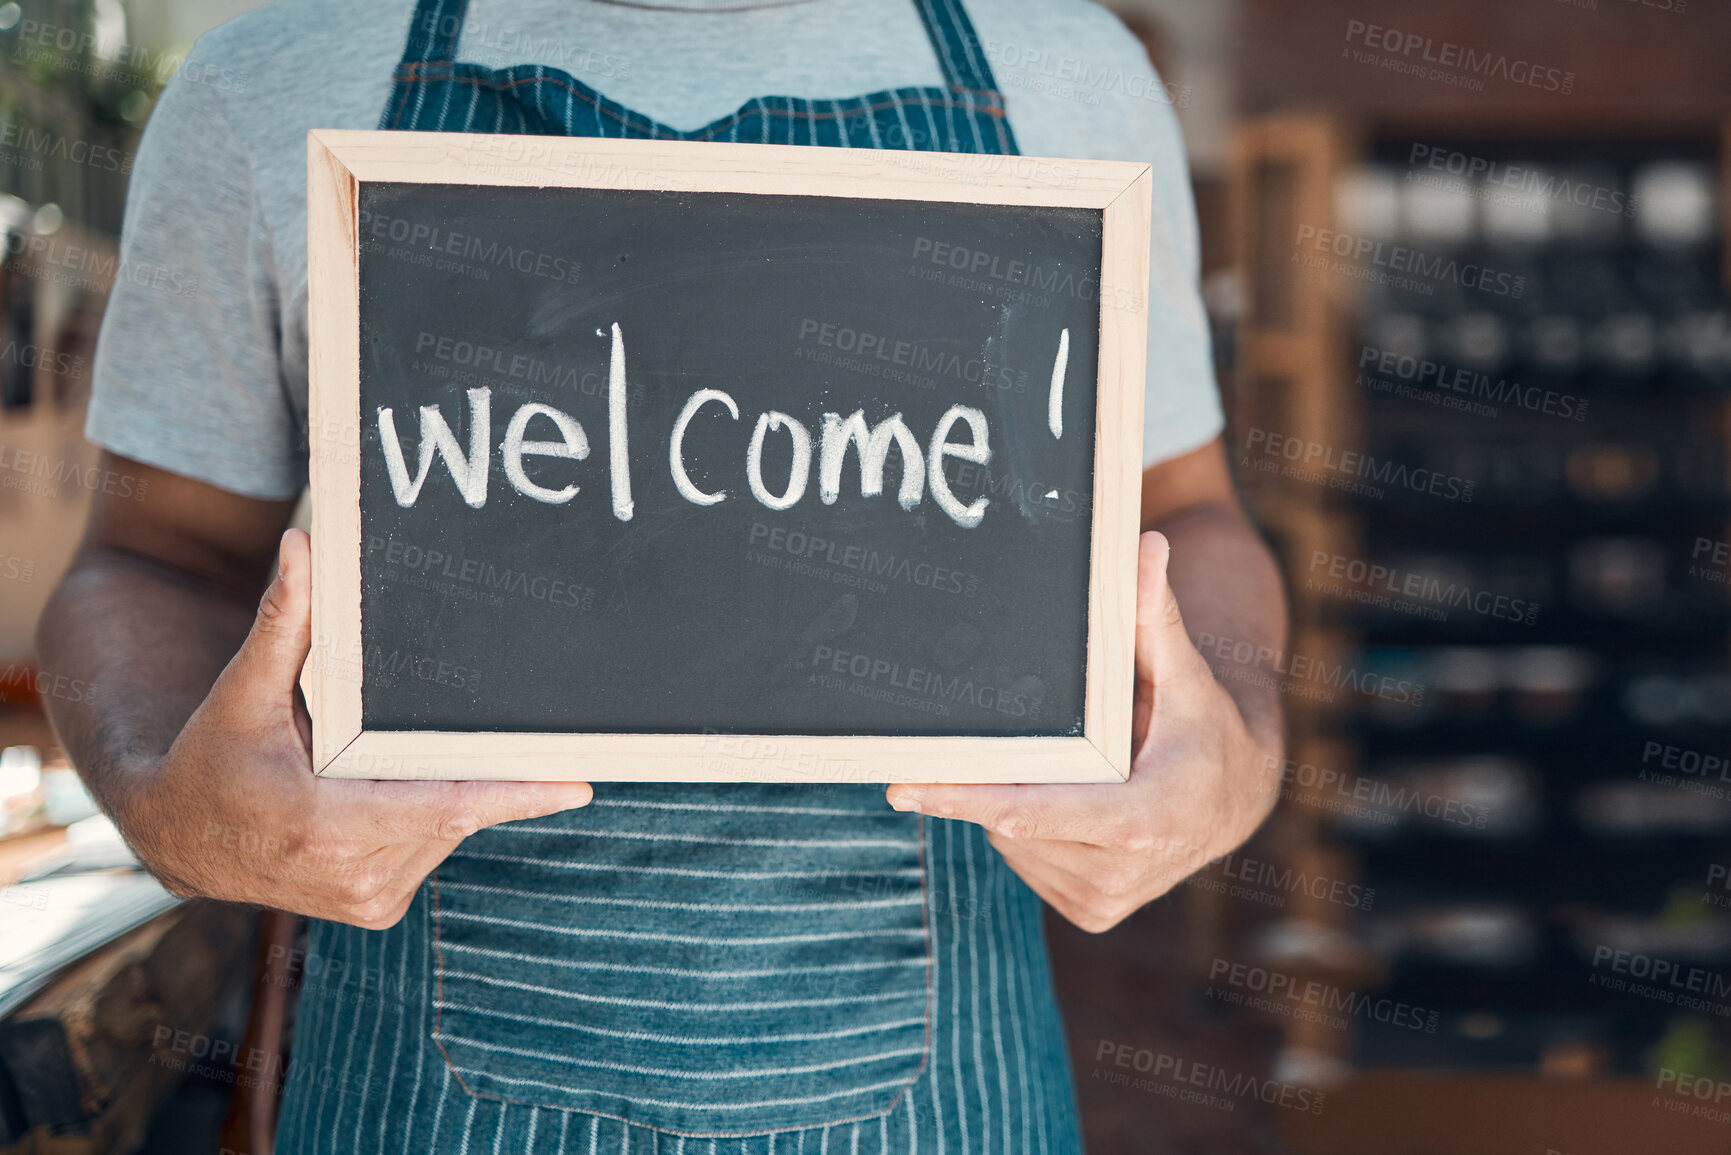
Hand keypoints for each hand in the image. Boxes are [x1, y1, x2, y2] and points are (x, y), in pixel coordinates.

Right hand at [112, 528, 592, 928]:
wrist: (177, 837)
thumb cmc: (215, 755)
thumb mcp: (242, 690)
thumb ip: (283, 623)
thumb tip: (303, 546)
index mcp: (324, 827)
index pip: (445, 807)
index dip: (514, 795)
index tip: (577, 786)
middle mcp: (355, 875)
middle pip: (454, 808)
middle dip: (471, 765)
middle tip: (500, 727)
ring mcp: (370, 899)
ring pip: (449, 827)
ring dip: (441, 786)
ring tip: (381, 760)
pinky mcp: (379, 907)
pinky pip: (434, 843)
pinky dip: (429, 811)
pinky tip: (391, 788)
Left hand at [885, 532, 1280, 932]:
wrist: (1238, 796)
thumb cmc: (1202, 724)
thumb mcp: (1185, 671)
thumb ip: (1155, 614)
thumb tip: (1145, 544)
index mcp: (1144, 820)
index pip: (1031, 813)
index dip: (965, 797)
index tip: (904, 786)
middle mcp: (1121, 873)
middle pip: (1010, 824)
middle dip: (982, 783)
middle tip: (948, 748)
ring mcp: (1104, 900)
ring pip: (1010, 842)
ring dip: (1010, 801)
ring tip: (1062, 767)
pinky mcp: (1091, 913)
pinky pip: (1024, 858)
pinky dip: (1024, 826)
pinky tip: (1058, 797)